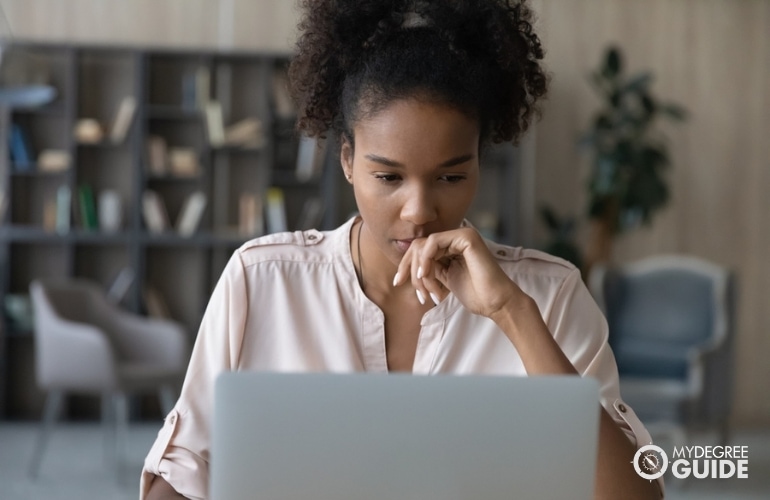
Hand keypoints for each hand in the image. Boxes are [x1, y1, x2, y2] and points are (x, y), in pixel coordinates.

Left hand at [393, 227, 523, 317]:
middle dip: (410, 270)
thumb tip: (406, 266)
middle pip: (418, 246)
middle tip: (418, 294)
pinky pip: (433, 242)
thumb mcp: (443, 279)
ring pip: (423, 245)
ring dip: (420, 271)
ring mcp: (462, 235)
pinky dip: (425, 260)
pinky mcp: (466, 237)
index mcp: (451, 247)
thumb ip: (429, 268)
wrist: (495, 303)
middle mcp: (456, 238)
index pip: (419, 249)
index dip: (405, 266)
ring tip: (429, 292)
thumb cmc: (475, 294)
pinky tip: (425, 275)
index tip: (397, 283)